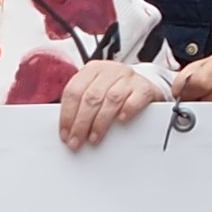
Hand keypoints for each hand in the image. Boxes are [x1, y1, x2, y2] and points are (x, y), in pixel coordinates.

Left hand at [55, 59, 171, 148]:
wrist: (143, 86)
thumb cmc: (115, 91)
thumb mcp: (96, 91)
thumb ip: (82, 104)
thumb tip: (68, 129)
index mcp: (93, 70)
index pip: (74, 91)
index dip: (67, 115)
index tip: (65, 134)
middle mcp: (110, 70)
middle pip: (91, 97)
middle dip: (81, 123)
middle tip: (76, 141)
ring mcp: (128, 77)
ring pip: (111, 99)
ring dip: (100, 122)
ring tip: (94, 138)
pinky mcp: (145, 87)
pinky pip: (135, 99)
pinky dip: (127, 111)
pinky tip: (121, 121)